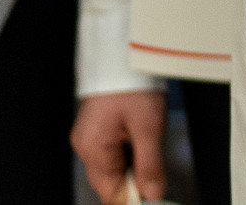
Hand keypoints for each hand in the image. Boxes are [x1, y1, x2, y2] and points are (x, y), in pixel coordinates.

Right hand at [72, 89, 168, 203]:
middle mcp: (86, 146)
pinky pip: (114, 151)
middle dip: (136, 181)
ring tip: (152, 147)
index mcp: (93, 149)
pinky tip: (143, 140)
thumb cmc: (132, 84)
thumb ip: (150, 164)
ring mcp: (90, 137)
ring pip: (114, 166)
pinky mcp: (98, 128)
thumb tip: (153, 194)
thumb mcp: (148, 126)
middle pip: (111, 181)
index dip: (134, 199)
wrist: (123, 54)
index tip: (155, 198)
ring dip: (135, 165)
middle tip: (159, 174)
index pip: (111, 192)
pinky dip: (130, 152)